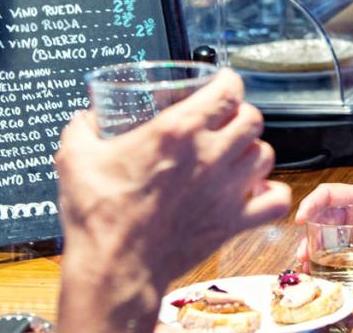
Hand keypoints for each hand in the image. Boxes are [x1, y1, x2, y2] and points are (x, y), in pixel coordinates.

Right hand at [55, 70, 291, 331]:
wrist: (114, 269)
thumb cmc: (99, 216)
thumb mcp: (76, 158)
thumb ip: (81, 129)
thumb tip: (85, 118)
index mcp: (178, 131)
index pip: (228, 90)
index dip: (228, 82)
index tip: (220, 84)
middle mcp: (210, 155)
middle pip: (252, 119)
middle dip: (240, 114)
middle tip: (223, 121)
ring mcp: (226, 190)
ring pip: (265, 154)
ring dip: (252, 150)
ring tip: (235, 155)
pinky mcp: (233, 222)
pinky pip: (276, 201)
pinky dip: (272, 193)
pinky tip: (256, 192)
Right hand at [295, 181, 352, 269]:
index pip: (330, 192)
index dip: (312, 202)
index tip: (301, 219)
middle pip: (323, 213)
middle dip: (308, 232)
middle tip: (301, 255)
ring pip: (326, 227)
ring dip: (314, 244)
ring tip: (306, 264)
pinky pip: (336, 239)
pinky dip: (325, 251)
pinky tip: (319, 266)